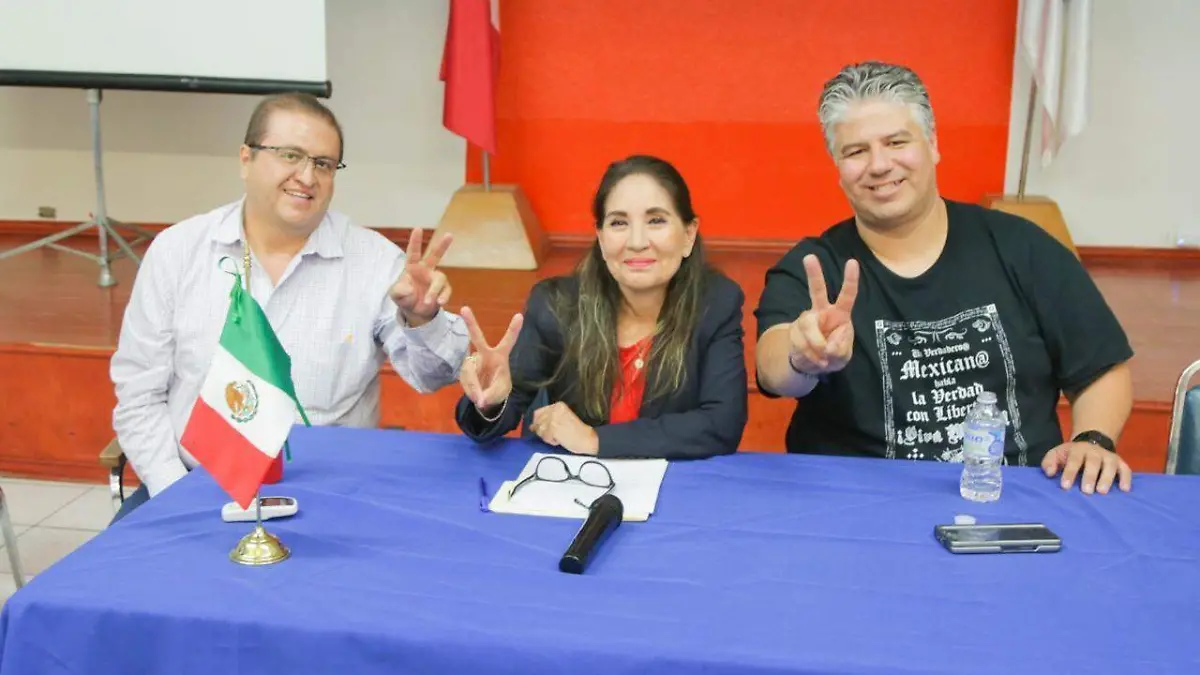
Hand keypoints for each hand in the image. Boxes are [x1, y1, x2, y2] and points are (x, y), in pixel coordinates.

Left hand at [390, 228, 452, 326]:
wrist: (415, 312)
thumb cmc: (404, 298)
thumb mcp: (396, 295)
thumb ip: (398, 290)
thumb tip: (408, 287)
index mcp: (413, 267)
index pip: (413, 253)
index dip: (415, 241)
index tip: (418, 228)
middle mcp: (426, 270)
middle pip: (435, 255)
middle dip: (442, 246)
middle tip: (449, 235)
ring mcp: (435, 279)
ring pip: (439, 279)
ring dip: (434, 291)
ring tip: (427, 301)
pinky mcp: (443, 289)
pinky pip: (446, 290)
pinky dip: (443, 296)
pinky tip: (439, 302)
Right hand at [459, 306, 522, 410]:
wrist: (486, 397)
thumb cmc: (498, 388)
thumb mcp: (500, 392)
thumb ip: (491, 395)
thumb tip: (480, 400)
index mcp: (500, 356)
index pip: (508, 341)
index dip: (513, 329)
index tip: (520, 316)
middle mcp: (485, 354)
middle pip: (477, 338)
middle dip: (470, 324)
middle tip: (464, 308)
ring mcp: (473, 361)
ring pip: (470, 371)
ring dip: (474, 387)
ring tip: (481, 398)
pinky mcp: (464, 370)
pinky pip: (465, 380)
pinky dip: (471, 391)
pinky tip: (475, 396)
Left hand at [529, 402, 598, 455]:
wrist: (588, 439)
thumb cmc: (576, 431)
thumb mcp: (562, 420)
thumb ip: (547, 420)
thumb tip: (531, 426)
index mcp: (558, 405)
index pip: (538, 412)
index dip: (538, 422)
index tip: (544, 429)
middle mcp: (554, 409)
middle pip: (537, 422)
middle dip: (543, 430)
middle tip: (554, 435)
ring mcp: (553, 418)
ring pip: (540, 430)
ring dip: (547, 437)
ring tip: (559, 437)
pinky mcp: (552, 429)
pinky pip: (545, 438)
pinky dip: (551, 441)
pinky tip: (560, 440)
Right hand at [788, 255, 859, 374]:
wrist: (810, 364)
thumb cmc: (832, 354)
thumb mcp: (842, 356)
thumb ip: (840, 348)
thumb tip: (827, 345)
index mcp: (840, 314)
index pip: (847, 295)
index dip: (850, 280)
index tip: (852, 262)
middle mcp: (821, 311)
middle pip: (816, 290)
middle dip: (813, 273)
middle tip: (809, 257)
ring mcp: (805, 320)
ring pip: (809, 328)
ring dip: (818, 346)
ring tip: (824, 359)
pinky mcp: (794, 331)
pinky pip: (802, 344)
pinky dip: (811, 357)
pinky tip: (816, 360)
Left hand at [1042, 441, 1131, 494]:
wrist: (1090, 442)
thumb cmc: (1070, 455)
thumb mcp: (1056, 454)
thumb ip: (1049, 462)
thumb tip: (1049, 473)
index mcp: (1077, 450)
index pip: (1074, 460)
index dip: (1070, 473)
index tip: (1065, 486)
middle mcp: (1094, 452)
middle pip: (1093, 462)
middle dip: (1089, 476)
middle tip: (1086, 491)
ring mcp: (1109, 457)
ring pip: (1110, 465)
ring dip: (1107, 478)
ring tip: (1102, 492)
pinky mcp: (1120, 463)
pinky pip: (1126, 469)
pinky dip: (1126, 478)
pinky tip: (1124, 489)